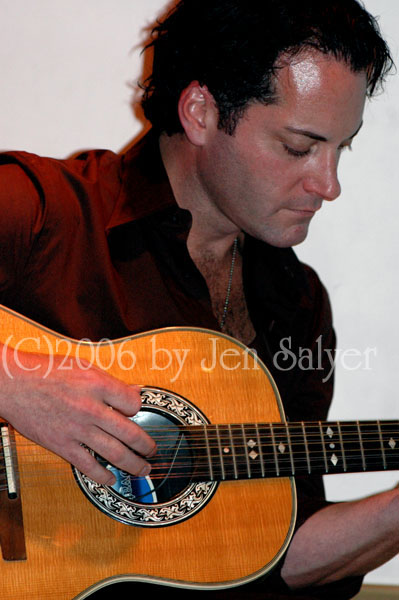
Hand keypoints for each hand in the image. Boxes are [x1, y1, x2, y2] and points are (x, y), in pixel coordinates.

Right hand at [0, 345, 155, 484]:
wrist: (12, 384)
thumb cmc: (45, 371)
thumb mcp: (83, 366)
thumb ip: (110, 382)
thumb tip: (134, 392)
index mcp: (98, 385)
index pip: (133, 403)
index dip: (139, 408)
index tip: (137, 412)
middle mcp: (90, 408)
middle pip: (130, 433)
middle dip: (147, 445)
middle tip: (153, 451)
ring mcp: (77, 429)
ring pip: (115, 453)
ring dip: (133, 464)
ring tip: (143, 469)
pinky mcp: (62, 445)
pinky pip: (88, 466)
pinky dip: (103, 475)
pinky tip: (111, 478)